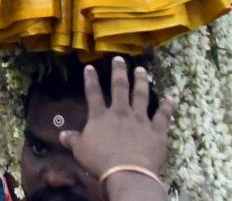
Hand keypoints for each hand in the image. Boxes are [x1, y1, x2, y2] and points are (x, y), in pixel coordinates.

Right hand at [59, 59, 173, 178]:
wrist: (127, 172)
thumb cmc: (100, 162)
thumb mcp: (81, 152)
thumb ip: (73, 140)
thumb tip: (61, 134)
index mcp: (101, 116)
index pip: (93, 93)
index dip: (91, 79)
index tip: (90, 67)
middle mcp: (121, 112)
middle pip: (119, 87)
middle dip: (119, 72)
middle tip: (120, 59)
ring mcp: (140, 119)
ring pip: (141, 95)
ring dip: (141, 82)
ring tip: (142, 70)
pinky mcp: (156, 130)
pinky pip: (163, 116)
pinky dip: (167, 107)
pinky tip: (170, 99)